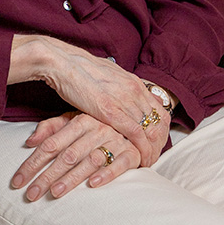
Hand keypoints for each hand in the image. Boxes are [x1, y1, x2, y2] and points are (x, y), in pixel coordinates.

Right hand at [9, 35, 170, 166]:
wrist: (62, 62)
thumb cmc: (79, 69)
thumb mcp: (107, 75)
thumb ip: (120, 86)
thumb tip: (127, 92)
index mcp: (134, 82)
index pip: (160, 111)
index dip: (161, 131)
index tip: (155, 144)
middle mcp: (134, 90)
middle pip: (159, 123)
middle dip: (159, 143)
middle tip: (153, 157)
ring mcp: (125, 100)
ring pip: (150, 131)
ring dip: (152, 150)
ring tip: (148, 162)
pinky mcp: (111, 111)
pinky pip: (136, 135)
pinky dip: (142, 150)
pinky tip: (141, 161)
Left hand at [10, 111, 138, 200]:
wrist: (133, 121)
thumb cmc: (98, 125)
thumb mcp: (73, 120)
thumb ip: (50, 128)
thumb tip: (29, 141)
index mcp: (79, 121)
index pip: (50, 145)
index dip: (32, 163)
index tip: (18, 180)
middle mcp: (96, 129)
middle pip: (66, 155)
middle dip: (46, 176)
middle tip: (32, 193)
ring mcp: (115, 140)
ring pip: (90, 160)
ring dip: (72, 177)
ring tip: (55, 192)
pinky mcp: (131, 152)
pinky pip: (119, 164)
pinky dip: (106, 173)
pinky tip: (93, 184)